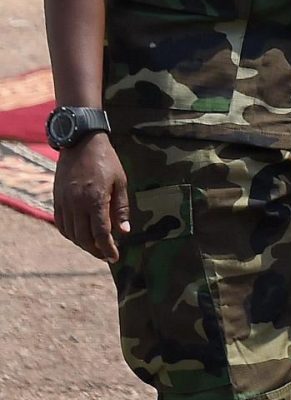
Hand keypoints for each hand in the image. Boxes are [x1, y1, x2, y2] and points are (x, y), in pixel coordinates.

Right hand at [52, 136, 127, 263]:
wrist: (80, 142)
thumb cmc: (106, 161)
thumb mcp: (121, 182)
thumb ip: (121, 208)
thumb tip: (124, 231)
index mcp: (95, 199)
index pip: (100, 233)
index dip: (108, 248)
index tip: (115, 257)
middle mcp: (76, 203)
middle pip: (83, 237)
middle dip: (96, 250)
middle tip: (107, 255)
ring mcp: (64, 201)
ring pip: (70, 233)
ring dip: (83, 244)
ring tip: (96, 247)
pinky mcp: (57, 199)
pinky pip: (61, 223)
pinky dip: (70, 234)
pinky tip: (80, 235)